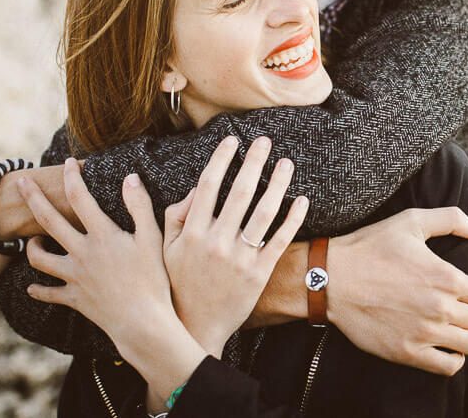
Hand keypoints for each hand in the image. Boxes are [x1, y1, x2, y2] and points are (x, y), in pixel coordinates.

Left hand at [20, 158, 175, 358]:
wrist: (142, 322)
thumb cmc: (153, 279)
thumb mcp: (152, 238)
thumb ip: (139, 206)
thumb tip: (130, 178)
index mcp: (101, 235)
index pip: (80, 198)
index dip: (72, 177)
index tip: (68, 163)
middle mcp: (81, 253)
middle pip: (49, 221)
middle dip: (33, 199)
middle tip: (20, 184)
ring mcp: (74, 277)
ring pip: (40, 258)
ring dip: (31, 246)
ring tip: (31, 239)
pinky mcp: (74, 298)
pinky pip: (48, 293)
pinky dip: (37, 289)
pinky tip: (31, 286)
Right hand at [163, 135, 308, 357]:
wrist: (196, 327)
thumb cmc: (178, 284)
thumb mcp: (165, 250)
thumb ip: (175, 217)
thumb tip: (195, 188)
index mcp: (192, 233)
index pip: (208, 187)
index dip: (221, 160)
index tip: (232, 140)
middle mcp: (217, 242)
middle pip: (239, 193)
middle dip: (253, 163)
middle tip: (264, 141)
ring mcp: (240, 258)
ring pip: (263, 214)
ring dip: (277, 185)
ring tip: (287, 163)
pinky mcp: (259, 273)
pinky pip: (279, 241)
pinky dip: (292, 219)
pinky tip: (301, 200)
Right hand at [328, 207, 467, 375]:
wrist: (331, 279)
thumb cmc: (370, 247)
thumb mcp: (410, 221)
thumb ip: (451, 219)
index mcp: (446, 277)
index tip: (461, 289)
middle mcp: (440, 308)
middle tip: (451, 306)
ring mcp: (425, 333)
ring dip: (463, 336)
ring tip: (448, 326)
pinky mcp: (407, 353)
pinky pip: (449, 367)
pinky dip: (452, 359)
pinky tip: (441, 346)